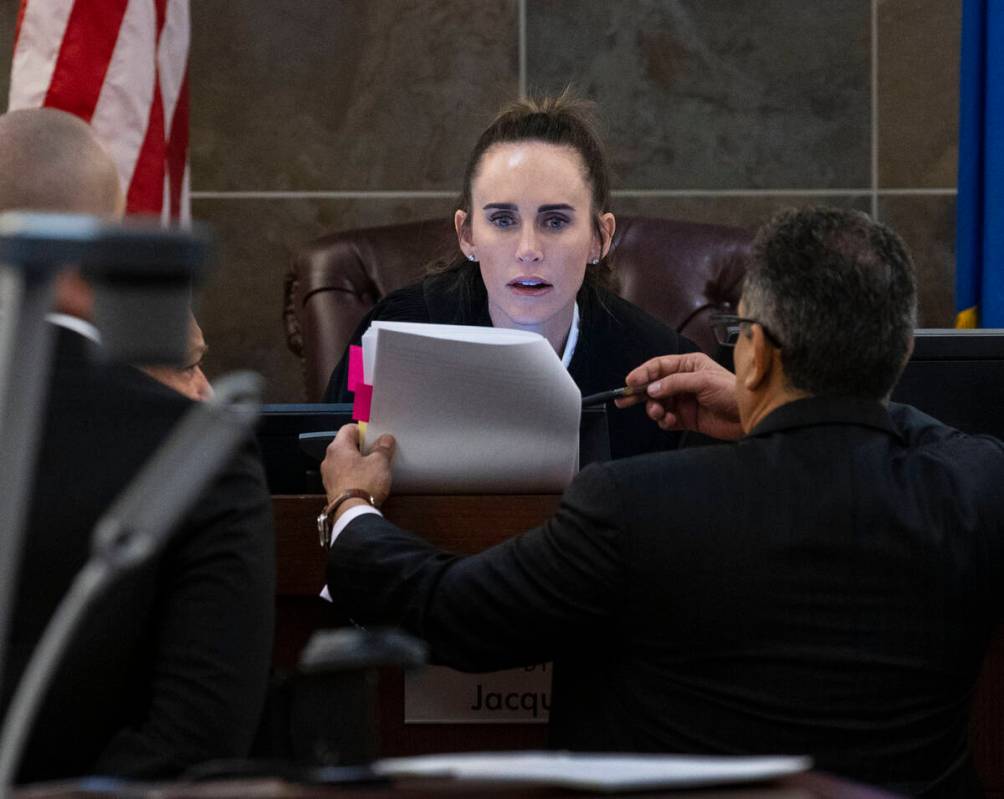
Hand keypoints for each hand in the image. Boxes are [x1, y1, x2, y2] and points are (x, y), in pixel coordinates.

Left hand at [321, 424, 395, 514]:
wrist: (353, 513)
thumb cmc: (363, 485)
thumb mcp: (380, 462)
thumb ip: (383, 448)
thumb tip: (385, 440)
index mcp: (338, 447)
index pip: (348, 429)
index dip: (363, 430)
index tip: (375, 435)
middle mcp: (329, 460)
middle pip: (346, 446)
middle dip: (362, 448)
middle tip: (377, 451)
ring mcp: (329, 476)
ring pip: (344, 462)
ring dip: (358, 463)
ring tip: (374, 468)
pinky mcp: (333, 490)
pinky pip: (344, 477)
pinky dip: (354, 476)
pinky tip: (366, 482)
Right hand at [615, 352, 741, 440]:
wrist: (750, 416)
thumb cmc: (733, 392)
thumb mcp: (703, 381)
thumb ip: (675, 383)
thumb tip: (652, 388)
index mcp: (689, 365)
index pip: (659, 366)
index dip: (642, 373)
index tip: (629, 382)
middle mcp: (684, 381)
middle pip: (654, 386)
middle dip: (640, 393)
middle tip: (624, 400)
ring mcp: (684, 400)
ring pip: (658, 404)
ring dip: (654, 409)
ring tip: (658, 413)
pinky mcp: (686, 418)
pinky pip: (666, 419)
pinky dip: (664, 421)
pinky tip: (670, 421)